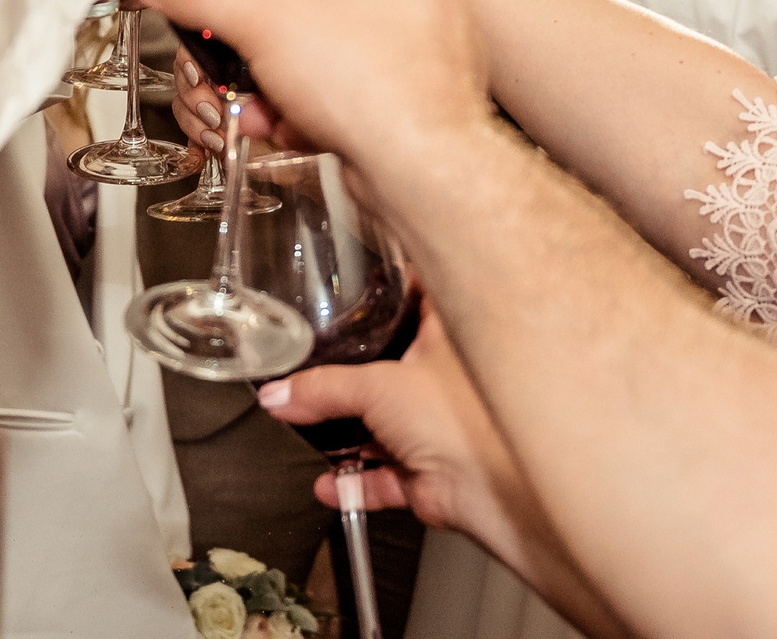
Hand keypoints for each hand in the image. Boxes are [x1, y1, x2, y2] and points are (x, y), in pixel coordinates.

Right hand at [134, 0, 488, 168]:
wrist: (421, 169)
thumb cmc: (372, 85)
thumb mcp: (264, 26)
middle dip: (302, 11)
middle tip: (276, 20)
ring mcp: (440, 51)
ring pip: (360, 43)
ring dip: (306, 65)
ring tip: (272, 87)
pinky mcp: (433, 101)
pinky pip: (372, 88)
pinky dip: (331, 103)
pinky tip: (298, 123)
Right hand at [259, 310, 633, 638]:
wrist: (496, 493)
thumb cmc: (467, 422)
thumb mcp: (377, 386)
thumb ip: (323, 388)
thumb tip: (280, 393)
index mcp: (447, 337)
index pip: (418, 298)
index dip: (388, 290)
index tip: (358, 284)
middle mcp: (444, 379)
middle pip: (390, 366)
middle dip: (353, 374)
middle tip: (315, 364)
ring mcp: (439, 426)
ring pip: (384, 425)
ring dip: (348, 434)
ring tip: (308, 428)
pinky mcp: (430, 470)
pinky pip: (383, 474)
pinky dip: (355, 481)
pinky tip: (329, 484)